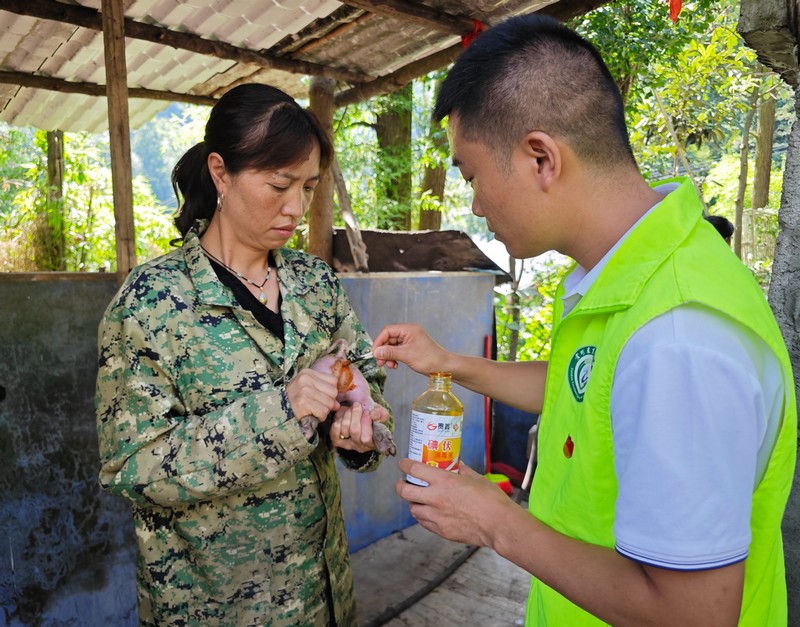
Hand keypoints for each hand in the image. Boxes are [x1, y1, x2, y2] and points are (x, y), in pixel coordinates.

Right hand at [285, 368, 339, 424]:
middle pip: (333, 392)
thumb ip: (323, 389)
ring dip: (324, 411)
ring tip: (312, 410)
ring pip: (330, 403)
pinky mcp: (304, 403)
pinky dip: (320, 417)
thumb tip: (338, 403)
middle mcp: (306, 379)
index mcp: (307, 373)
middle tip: (317, 406)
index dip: (330, 392)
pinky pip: (323, 412)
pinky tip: (311, 415)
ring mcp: (305, 391)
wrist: (276, 412)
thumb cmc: (294, 401)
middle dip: (329, 402)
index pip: (333, 381)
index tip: (322, 397)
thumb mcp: (306, 388)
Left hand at [331, 403, 375, 453]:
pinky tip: (342, 418)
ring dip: (347, 415)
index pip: (367, 438)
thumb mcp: (380, 413)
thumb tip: (373, 415)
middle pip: (354, 431)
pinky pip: (335, 433)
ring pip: (345, 429)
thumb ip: (380, 413)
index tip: (367, 412)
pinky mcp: (338, 441)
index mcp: (373, 442)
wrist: (359, 415)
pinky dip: (337, 423)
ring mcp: (348, 445)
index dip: (366, 423)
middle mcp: (361, 446)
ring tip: (351, 409)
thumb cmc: (371, 416)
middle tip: (357, 406)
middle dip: (356, 415)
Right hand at [372, 323, 449, 373]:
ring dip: (388, 356)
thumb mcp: (406, 355)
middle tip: (380, 362)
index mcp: (408, 329)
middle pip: (389, 339)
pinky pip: (398, 351)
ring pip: (392, 346)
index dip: (379, 341)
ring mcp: (410, 341)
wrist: (444, 367)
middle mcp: (409, 333)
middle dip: (383, 351)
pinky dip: (394, 358)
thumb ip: (390, 352)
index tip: (374, 353)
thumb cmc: (429, 359)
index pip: (387, 331)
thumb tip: (376, 352)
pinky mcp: (411, 349)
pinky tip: (395, 366)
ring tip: (389, 366)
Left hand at [395, 460, 514, 547]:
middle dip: (400, 486)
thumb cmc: (490, 499)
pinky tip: (429, 513)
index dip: (405, 465)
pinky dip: (423, 516)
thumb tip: (455, 465)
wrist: (498, 524)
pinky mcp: (441, 530)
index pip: (414, 470)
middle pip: (405, 491)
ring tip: (418, 499)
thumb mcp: (476, 477)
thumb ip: (461, 470)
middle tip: (402, 483)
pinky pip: (424, 522)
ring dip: (413, 502)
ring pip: (412, 509)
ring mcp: (436, 516)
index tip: (403, 464)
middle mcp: (435, 498)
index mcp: (444, 481)